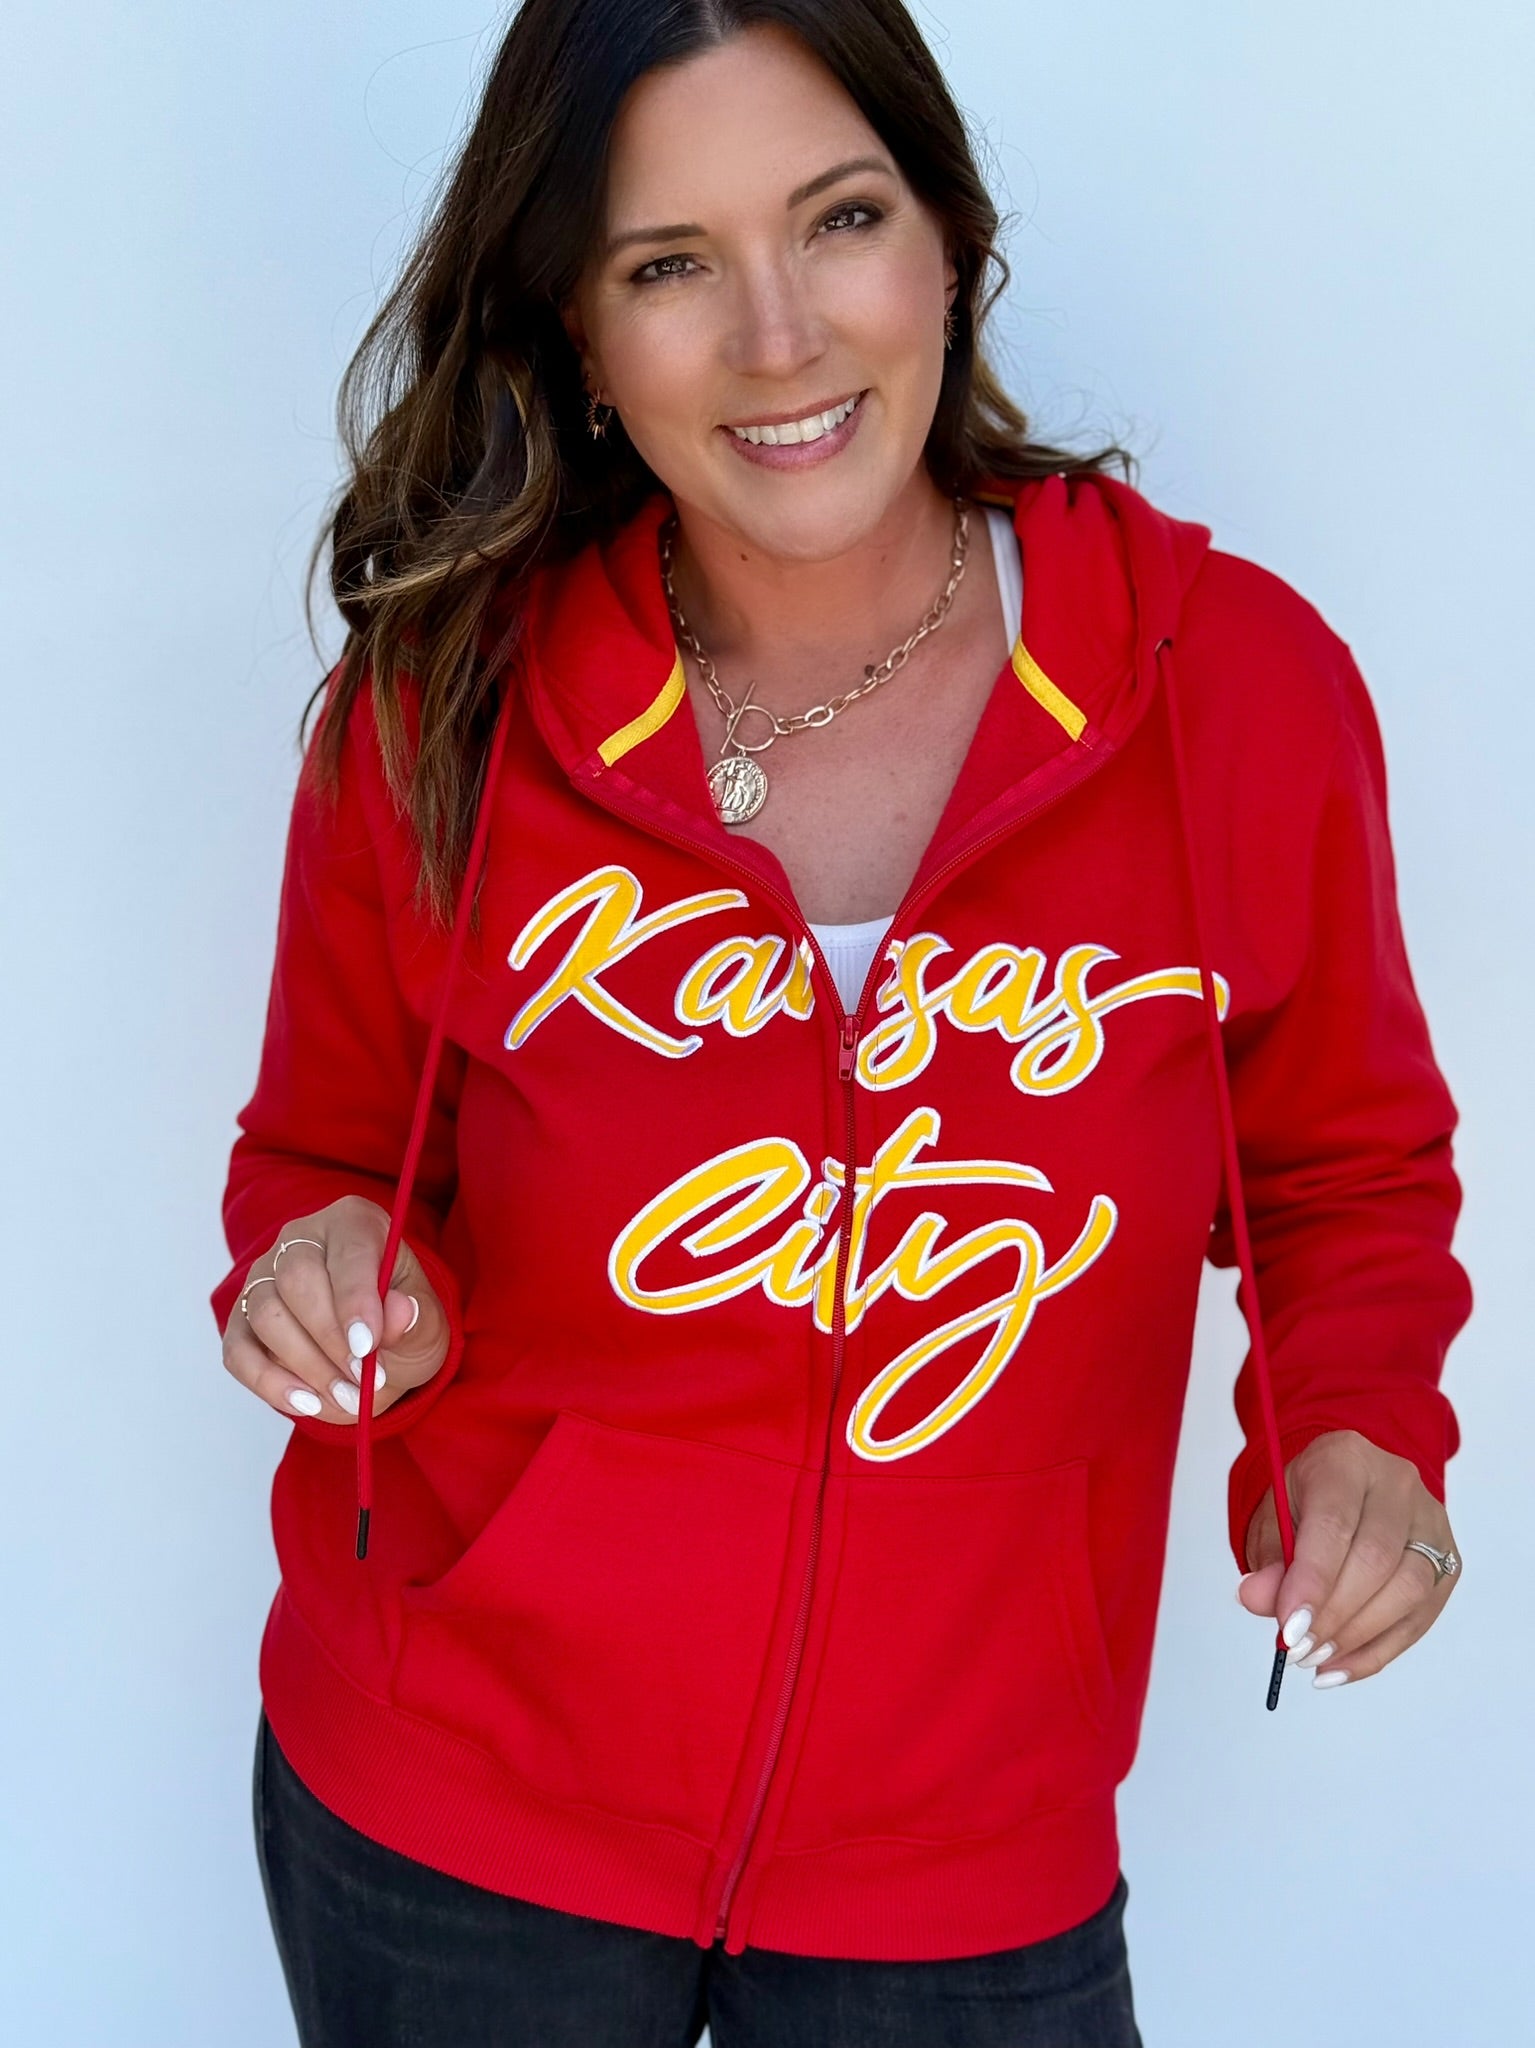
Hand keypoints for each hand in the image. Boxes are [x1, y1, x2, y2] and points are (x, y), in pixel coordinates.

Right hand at [222, 1195, 450, 1425]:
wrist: (377, 1352)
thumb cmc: (402, 1326)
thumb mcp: (428, 1326)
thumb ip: (418, 1320)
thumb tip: (400, 1312)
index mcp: (354, 1223)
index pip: (347, 1251)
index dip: (355, 1301)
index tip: (367, 1346)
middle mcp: (301, 1240)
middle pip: (296, 1279)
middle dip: (330, 1339)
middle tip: (363, 1380)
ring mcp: (264, 1277)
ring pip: (264, 1314)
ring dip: (306, 1365)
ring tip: (347, 1396)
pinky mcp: (241, 1319)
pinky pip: (238, 1350)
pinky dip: (269, 1382)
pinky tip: (306, 1403)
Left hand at [1238, 1429, 1460, 1687]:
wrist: (1347, 1484)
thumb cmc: (1307, 1499)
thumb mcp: (1273, 1517)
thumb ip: (1267, 1559)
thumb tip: (1259, 1601)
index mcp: (1347, 1460)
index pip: (1335, 1524)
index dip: (1313, 1582)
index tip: (1288, 1628)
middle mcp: (1398, 1484)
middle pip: (1377, 1560)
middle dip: (1334, 1615)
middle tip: (1299, 1648)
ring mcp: (1431, 1522)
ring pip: (1410, 1589)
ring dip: (1359, 1636)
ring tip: (1316, 1657)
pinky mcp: (1448, 1561)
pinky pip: (1421, 1617)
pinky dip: (1379, 1650)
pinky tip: (1342, 1666)